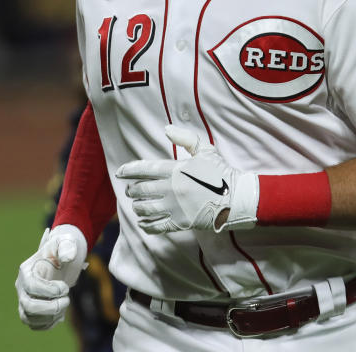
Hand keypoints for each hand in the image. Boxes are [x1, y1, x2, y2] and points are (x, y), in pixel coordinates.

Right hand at [15, 224, 87, 329]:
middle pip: (27, 305)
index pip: (32, 286)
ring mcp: (24, 299)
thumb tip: (67, 258)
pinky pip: (33, 324)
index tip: (65, 287)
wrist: (63, 261)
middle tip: (67, 300)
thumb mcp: (67, 242)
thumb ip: (68, 246)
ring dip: (50, 317)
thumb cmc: (63, 250)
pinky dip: (48, 324)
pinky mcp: (30, 311)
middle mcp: (21, 286)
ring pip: (28, 317)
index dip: (50, 290)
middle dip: (50, 307)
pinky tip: (60, 315)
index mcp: (27, 270)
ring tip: (64, 305)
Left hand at [115, 125, 258, 233]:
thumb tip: (166, 129)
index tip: (119, 172)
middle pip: (141, 190)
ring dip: (137, 207)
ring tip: (137, 206)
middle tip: (131, 191)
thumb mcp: (205, 150)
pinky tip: (143, 223)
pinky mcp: (180, 223)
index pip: (144, 168)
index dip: (128, 170)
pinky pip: (156, 226)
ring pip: (145, 208)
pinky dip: (146, 225)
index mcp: (174, 170)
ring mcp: (174, 207)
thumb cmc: (221, 172)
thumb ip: (185, 138)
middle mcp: (170, 188)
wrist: (235, 197)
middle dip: (132, 190)